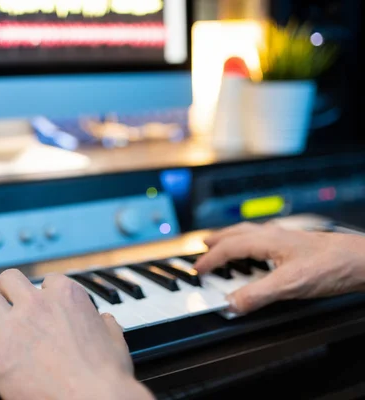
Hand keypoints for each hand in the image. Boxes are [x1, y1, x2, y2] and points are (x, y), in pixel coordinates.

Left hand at [0, 269, 153, 399]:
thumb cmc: (107, 377)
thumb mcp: (115, 341)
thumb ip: (105, 325)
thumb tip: (105, 321)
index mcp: (66, 296)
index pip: (47, 281)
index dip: (43, 293)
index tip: (42, 303)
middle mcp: (36, 305)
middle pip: (9, 279)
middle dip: (5, 290)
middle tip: (4, 303)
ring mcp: (12, 329)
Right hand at [193, 222, 364, 313]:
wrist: (363, 261)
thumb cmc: (333, 266)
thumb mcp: (290, 285)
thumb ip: (257, 294)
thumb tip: (230, 304)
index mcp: (267, 240)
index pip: (229, 247)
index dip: (210, 259)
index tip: (198, 269)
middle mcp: (274, 235)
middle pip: (237, 233)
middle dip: (218, 240)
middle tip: (203, 247)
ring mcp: (287, 238)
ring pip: (251, 233)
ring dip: (232, 238)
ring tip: (224, 244)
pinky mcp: (298, 245)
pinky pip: (264, 238)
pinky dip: (251, 243)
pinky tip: (261, 251)